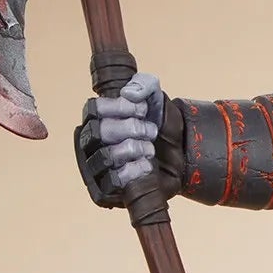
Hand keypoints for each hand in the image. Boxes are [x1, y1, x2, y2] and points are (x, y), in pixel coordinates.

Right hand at [75, 73, 166, 206]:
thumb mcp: (156, 96)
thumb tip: (128, 93)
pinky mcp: (108, 189)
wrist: (181, 157)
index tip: (142, 110)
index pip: (95, 108)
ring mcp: (97, 166)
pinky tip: (147, 166)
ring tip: (149, 149)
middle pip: (101, 131)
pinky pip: (114, 180)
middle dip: (132, 129)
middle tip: (151, 132)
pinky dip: (135, 170)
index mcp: (97, 118)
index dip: (121, 107)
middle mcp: (92, 142)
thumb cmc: (160, 126)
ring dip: (135, 149)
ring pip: (107, 156)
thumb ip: (144, 84)